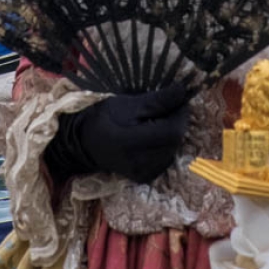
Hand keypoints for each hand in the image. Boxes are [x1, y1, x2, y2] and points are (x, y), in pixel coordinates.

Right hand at [44, 83, 190, 183]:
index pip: (171, 132)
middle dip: (177, 122)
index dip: (181, 114)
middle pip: (174, 142)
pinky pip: (165, 159)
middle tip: (169, 108)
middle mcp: (138, 163)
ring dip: (172, 134)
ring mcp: (142, 173)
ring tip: (158, 122)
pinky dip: (165, 146)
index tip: (179, 99)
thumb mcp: (127, 104)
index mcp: (129, 142)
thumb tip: (183, 91)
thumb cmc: (105, 118)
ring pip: (172, 151)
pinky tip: (154, 137)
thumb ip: (157, 100)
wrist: (86, 143)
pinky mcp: (144, 178)